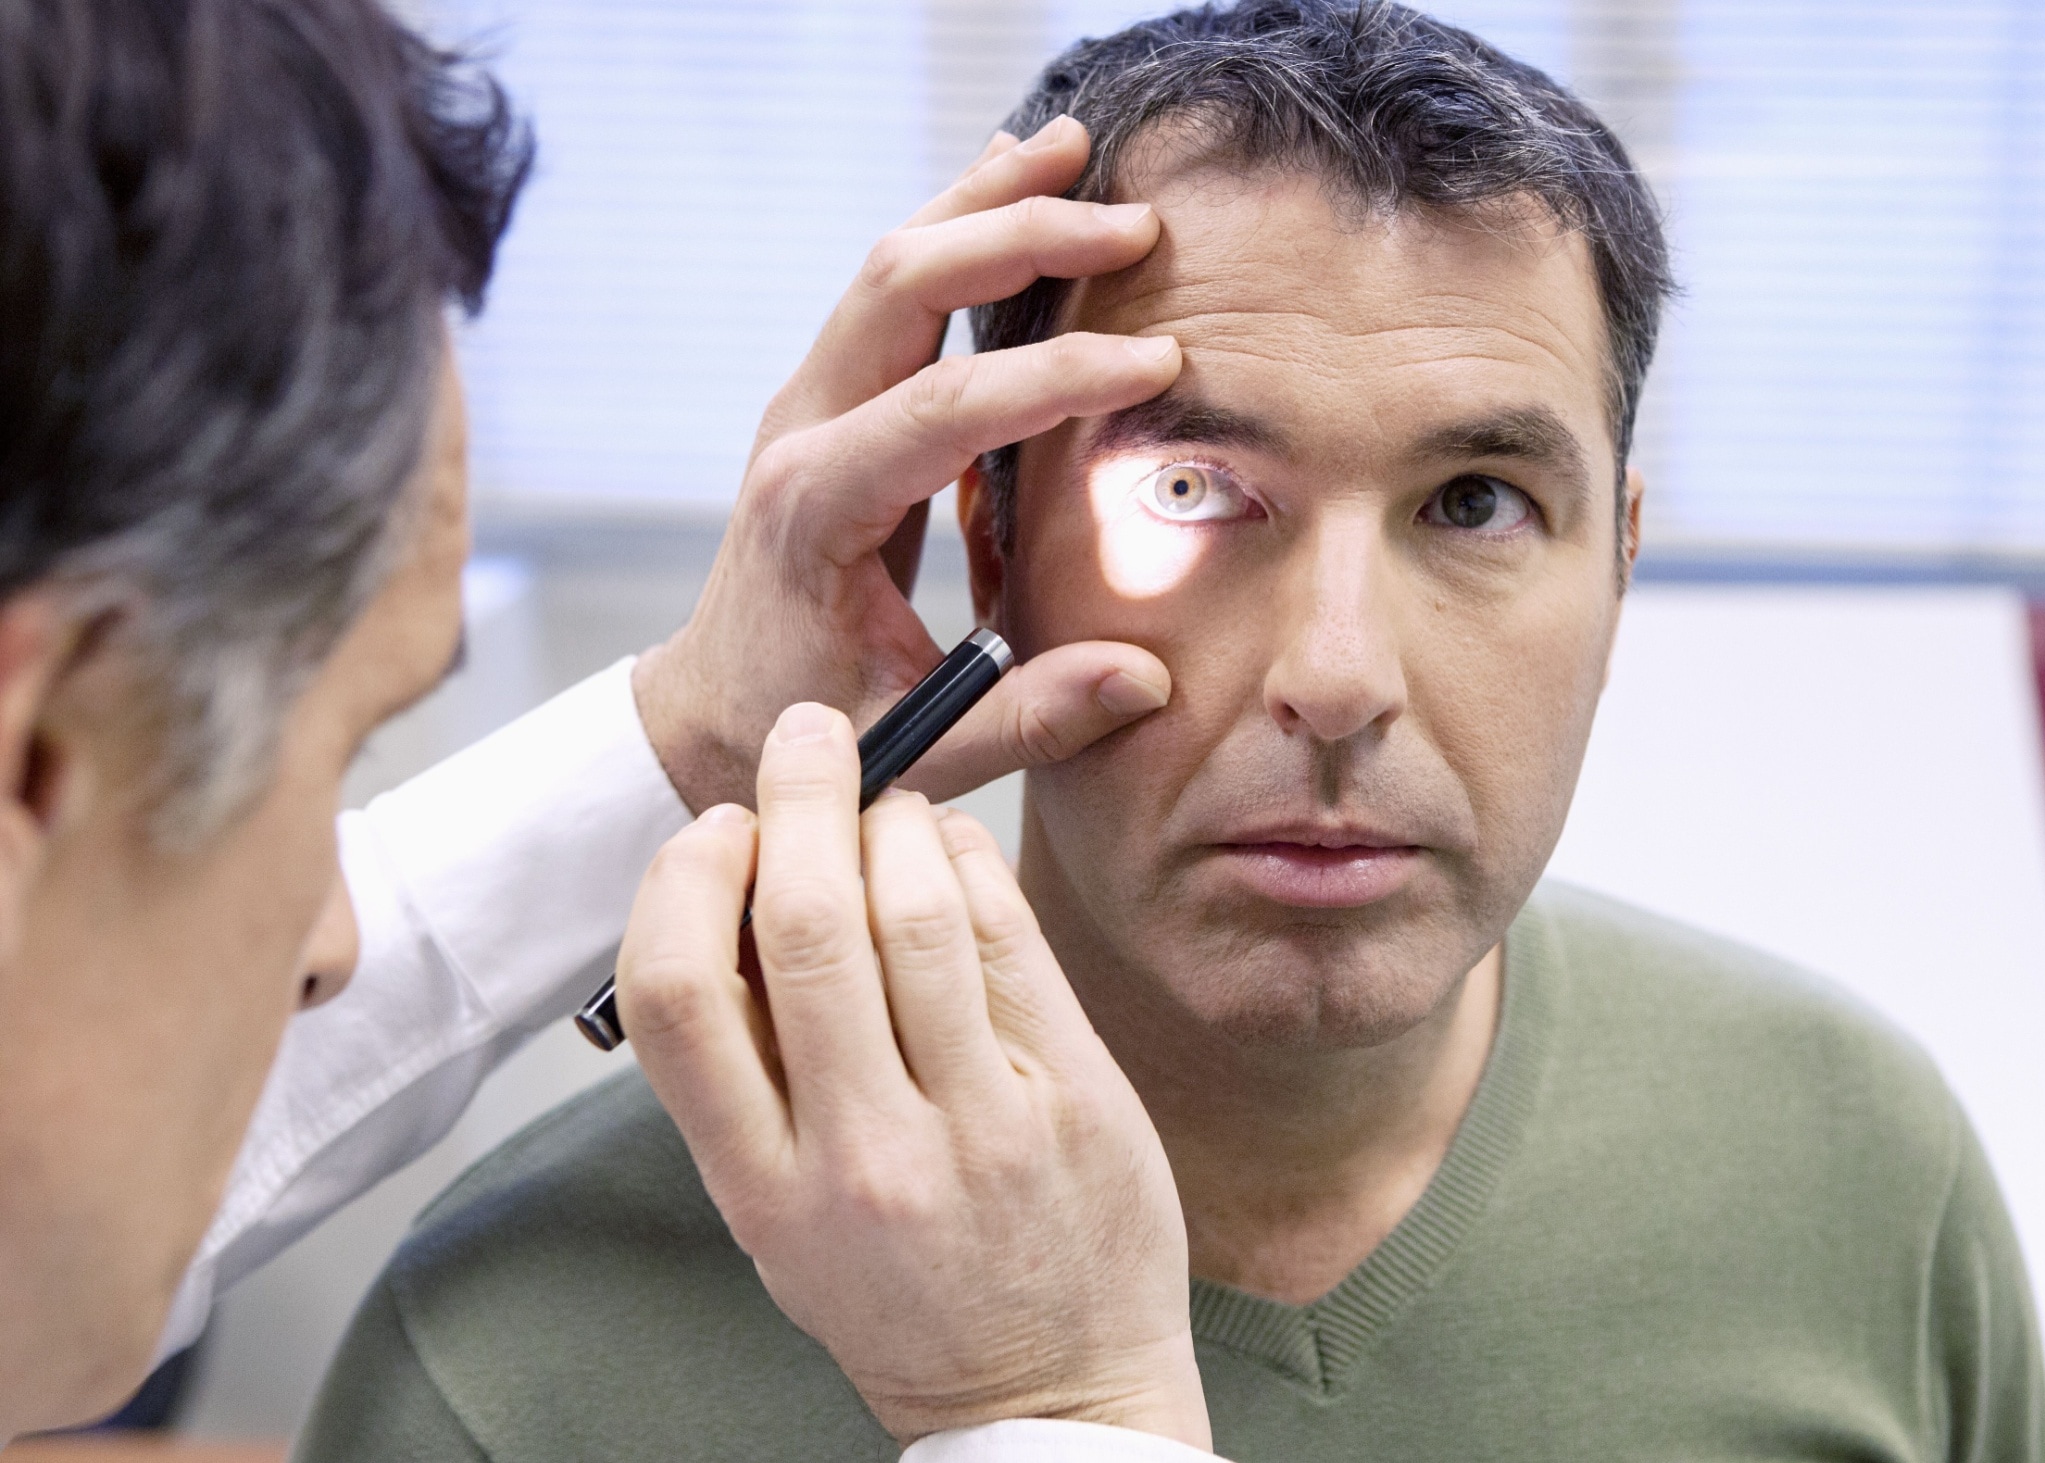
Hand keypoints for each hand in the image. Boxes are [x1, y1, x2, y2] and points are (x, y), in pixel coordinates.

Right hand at [617, 702, 1209, 1450]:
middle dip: (797, 799)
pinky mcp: (1072, 1094)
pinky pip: (1007, 935)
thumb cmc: (906, 1289)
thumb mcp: (783, 1218)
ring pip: (913, 912)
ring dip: (893, 817)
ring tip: (885, 791)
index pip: (675, 996)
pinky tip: (949, 848)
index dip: (683, 883)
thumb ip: (750, 1079)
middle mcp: (863, 1155)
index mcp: (762, 1188)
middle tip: (806, 737)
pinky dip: (966, 863)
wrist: (1054, 1392)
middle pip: (801, 926)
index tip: (714, 836)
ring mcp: (977, 1124)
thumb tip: (735, 893)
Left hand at [633, 117, 1178, 813]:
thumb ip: (1025, 718)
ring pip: (892, 264)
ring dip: (986, 201)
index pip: (944, 410)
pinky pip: (893, 288)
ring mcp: (809, 403)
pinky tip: (1016, 178)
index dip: (1055, 377)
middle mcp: (802, 431)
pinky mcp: (830, 398)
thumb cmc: (806, 733)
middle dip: (1019, 239)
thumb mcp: (912, 750)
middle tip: (1137, 225)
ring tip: (1079, 147)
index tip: (1156, 364)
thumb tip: (1143, 678)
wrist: (705, 716)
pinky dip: (957, 225)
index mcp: (817, 509)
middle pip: (903, 287)